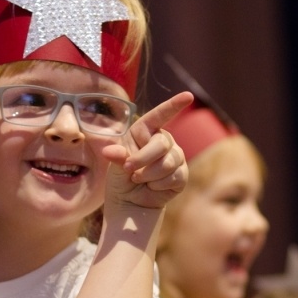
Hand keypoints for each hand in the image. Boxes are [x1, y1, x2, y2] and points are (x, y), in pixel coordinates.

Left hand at [102, 91, 192, 209]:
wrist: (130, 201)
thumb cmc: (121, 178)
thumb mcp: (115, 166)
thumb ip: (117, 157)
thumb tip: (109, 152)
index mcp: (145, 131)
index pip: (159, 115)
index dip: (173, 105)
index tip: (188, 96)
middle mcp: (163, 140)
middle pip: (161, 144)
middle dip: (142, 159)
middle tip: (128, 169)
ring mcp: (175, 156)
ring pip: (167, 163)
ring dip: (148, 175)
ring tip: (138, 179)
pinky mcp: (182, 174)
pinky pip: (173, 177)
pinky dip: (157, 185)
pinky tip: (152, 187)